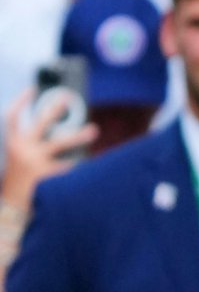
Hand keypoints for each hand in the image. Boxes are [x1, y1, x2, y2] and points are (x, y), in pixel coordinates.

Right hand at [2, 84, 92, 210]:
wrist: (12, 202)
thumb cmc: (19, 175)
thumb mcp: (18, 155)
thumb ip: (31, 141)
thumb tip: (53, 126)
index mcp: (12, 143)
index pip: (12, 117)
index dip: (21, 102)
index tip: (33, 90)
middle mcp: (21, 150)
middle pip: (40, 124)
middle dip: (54, 109)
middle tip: (68, 98)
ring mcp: (34, 162)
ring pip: (59, 144)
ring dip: (78, 136)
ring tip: (94, 130)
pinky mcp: (45, 175)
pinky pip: (66, 165)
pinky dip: (77, 163)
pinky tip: (89, 162)